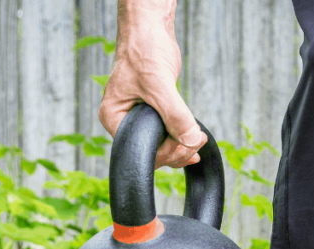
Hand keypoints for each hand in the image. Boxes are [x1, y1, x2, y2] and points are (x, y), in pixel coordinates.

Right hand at [98, 0, 206, 168]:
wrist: (151, 30)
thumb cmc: (144, 50)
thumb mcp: (158, 84)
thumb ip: (174, 114)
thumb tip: (190, 140)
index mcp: (114, 117)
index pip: (138, 149)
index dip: (164, 152)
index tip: (185, 144)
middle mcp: (124, 121)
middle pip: (151, 151)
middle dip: (176, 151)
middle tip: (196, 142)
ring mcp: (140, 118)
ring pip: (161, 145)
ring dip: (182, 147)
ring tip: (199, 140)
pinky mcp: (155, 113)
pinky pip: (167, 134)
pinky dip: (182, 138)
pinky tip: (196, 139)